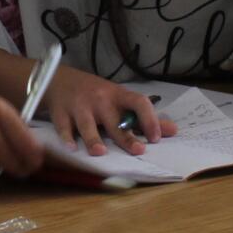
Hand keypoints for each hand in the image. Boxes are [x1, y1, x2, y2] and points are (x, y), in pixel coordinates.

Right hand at [39, 66, 177, 155]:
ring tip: (100, 152)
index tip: (156, 137)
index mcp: (118, 96)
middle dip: (125, 136)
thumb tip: (173, 131)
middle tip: (138, 151)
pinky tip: (71, 147)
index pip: (138, 102)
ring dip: (93, 138)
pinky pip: (64, 126)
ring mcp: (79, 106)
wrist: (60, 80)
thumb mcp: (119, 99)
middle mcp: (100, 100)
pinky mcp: (61, 112)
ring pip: (87, 124)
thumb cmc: (95, 94)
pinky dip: (66, 137)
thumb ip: (144, 116)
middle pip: (114, 120)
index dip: (149, 119)